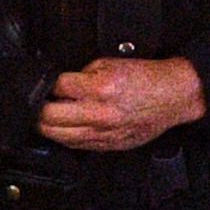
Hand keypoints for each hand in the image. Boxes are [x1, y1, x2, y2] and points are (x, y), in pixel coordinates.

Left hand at [37, 57, 205, 152]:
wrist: (173, 97)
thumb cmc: (147, 79)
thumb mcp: (109, 63)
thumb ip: (82, 74)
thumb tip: (61, 84)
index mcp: (99, 88)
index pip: (56, 88)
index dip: (44, 84)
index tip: (41, 84)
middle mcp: (99, 114)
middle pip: (49, 117)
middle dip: (38, 108)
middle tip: (36, 103)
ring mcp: (103, 133)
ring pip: (59, 137)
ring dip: (46, 127)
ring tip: (42, 118)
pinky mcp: (108, 145)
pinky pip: (76, 146)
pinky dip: (64, 138)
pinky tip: (61, 130)